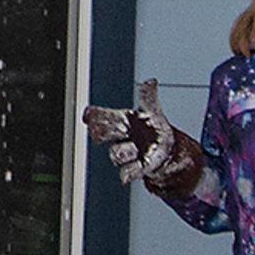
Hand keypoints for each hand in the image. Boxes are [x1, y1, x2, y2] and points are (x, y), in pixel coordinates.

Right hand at [86, 79, 204, 201]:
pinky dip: (131, 171)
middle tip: (107, 132)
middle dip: (102, 132)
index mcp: (120, 120)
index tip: (89, 115)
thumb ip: (149, 97)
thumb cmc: (152, 129)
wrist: (165, 152)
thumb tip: (151, 81)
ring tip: (137, 149)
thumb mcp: (152, 112)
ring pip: (115, 154)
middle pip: (101, 134)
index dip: (93, 116)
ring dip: (125, 151)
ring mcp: (125, 154)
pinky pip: (126, 173)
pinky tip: (140, 165)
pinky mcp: (133, 170)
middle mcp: (118, 137)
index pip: (99, 116)